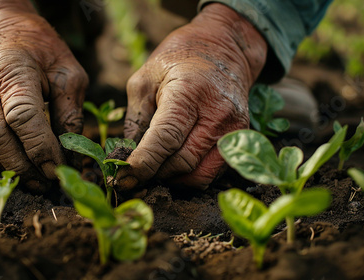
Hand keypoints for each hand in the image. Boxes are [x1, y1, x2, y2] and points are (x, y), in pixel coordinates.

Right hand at [0, 0, 87, 188]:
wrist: (2, 30)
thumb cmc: (41, 50)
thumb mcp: (68, 72)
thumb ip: (69, 112)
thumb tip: (71, 155)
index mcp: (12, 70)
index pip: (22, 117)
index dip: (41, 148)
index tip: (58, 170)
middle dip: (24, 166)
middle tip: (47, 182)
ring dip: (8, 170)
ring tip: (35, 182)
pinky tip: (17, 171)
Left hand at [116, 4, 266, 189]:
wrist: (225, 47)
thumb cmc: (179, 59)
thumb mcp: (145, 77)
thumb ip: (135, 117)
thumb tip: (126, 155)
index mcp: (189, 92)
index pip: (166, 139)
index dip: (143, 163)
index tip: (123, 177)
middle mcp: (217, 114)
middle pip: (182, 163)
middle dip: (154, 175)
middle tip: (133, 175)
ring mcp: (233, 128)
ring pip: (199, 175)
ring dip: (172, 180)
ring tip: (154, 169)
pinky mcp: (240, 139)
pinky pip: (212, 172)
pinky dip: (190, 176)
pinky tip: (174, 165)